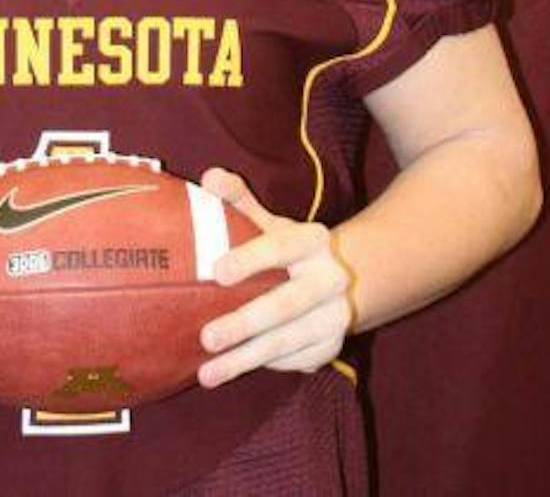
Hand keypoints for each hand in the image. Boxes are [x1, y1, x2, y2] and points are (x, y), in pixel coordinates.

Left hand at [196, 168, 352, 385]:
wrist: (341, 279)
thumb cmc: (287, 252)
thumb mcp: (270, 225)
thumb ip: (240, 202)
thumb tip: (210, 176)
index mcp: (313, 241)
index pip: (281, 247)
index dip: (250, 259)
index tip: (216, 272)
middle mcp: (331, 278)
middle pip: (287, 304)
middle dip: (246, 323)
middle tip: (207, 337)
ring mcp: (335, 315)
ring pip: (288, 341)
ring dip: (246, 359)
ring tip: (208, 373)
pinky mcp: (332, 346)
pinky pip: (294, 361)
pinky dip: (264, 366)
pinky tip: (234, 369)